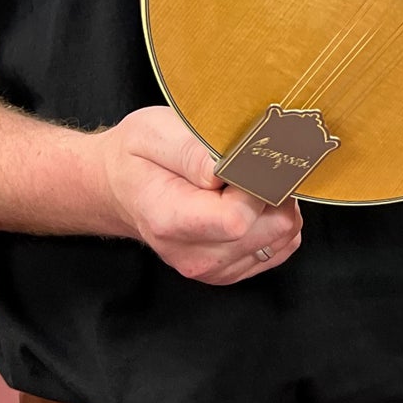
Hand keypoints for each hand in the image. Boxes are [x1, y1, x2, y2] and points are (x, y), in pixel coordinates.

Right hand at [97, 107, 302, 284]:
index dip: (256, 182)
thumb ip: (190, 151)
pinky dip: (275, 220)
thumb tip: (223, 167)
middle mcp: (193, 254)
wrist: (120, 188)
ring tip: (250, 180)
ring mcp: (212, 267)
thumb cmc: (138, 157)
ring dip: (278, 204)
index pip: (238, 217)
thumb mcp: (154, 133)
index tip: (250, 156)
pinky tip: (252, 199)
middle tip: (254, 164)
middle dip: (275, 190)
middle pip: (271, 229)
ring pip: (283, 238)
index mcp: (171, 219)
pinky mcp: (228, 270)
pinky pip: (279, 247)